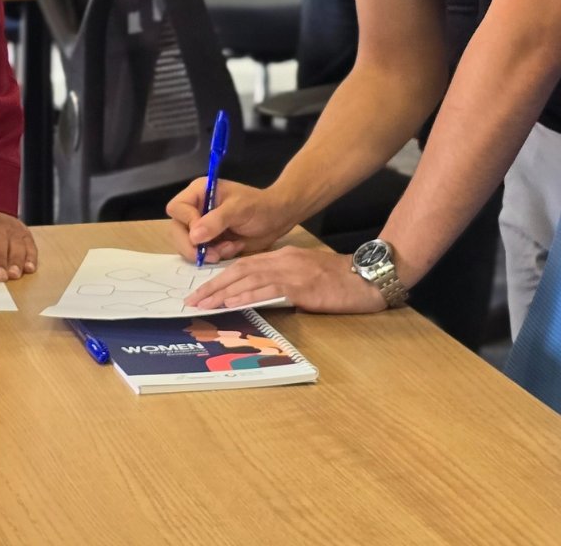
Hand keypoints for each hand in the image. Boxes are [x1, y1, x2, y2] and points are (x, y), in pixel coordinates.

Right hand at [166, 178, 295, 262]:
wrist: (277, 219)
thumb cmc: (260, 206)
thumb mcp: (239, 209)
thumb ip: (216, 221)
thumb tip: (194, 236)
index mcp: (199, 193)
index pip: (177, 208)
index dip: (187, 222)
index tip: (205, 234)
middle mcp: (195, 208)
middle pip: (176, 230)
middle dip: (193, 246)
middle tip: (212, 254)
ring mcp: (201, 226)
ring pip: (187, 245)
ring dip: (206, 252)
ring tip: (229, 248)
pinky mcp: (208, 241)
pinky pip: (200, 253)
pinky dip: (215, 255)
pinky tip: (232, 248)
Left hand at [185, 245, 386, 313]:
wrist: (368, 277)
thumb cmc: (341, 281)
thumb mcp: (307, 277)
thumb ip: (285, 283)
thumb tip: (266, 297)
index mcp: (283, 257)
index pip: (244, 265)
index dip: (221, 277)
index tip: (203, 291)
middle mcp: (282, 260)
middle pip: (239, 270)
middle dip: (213, 285)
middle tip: (193, 299)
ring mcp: (290, 271)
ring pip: (247, 278)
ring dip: (222, 292)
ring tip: (204, 303)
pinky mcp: (300, 285)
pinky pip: (267, 289)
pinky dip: (246, 295)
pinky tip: (232, 302)